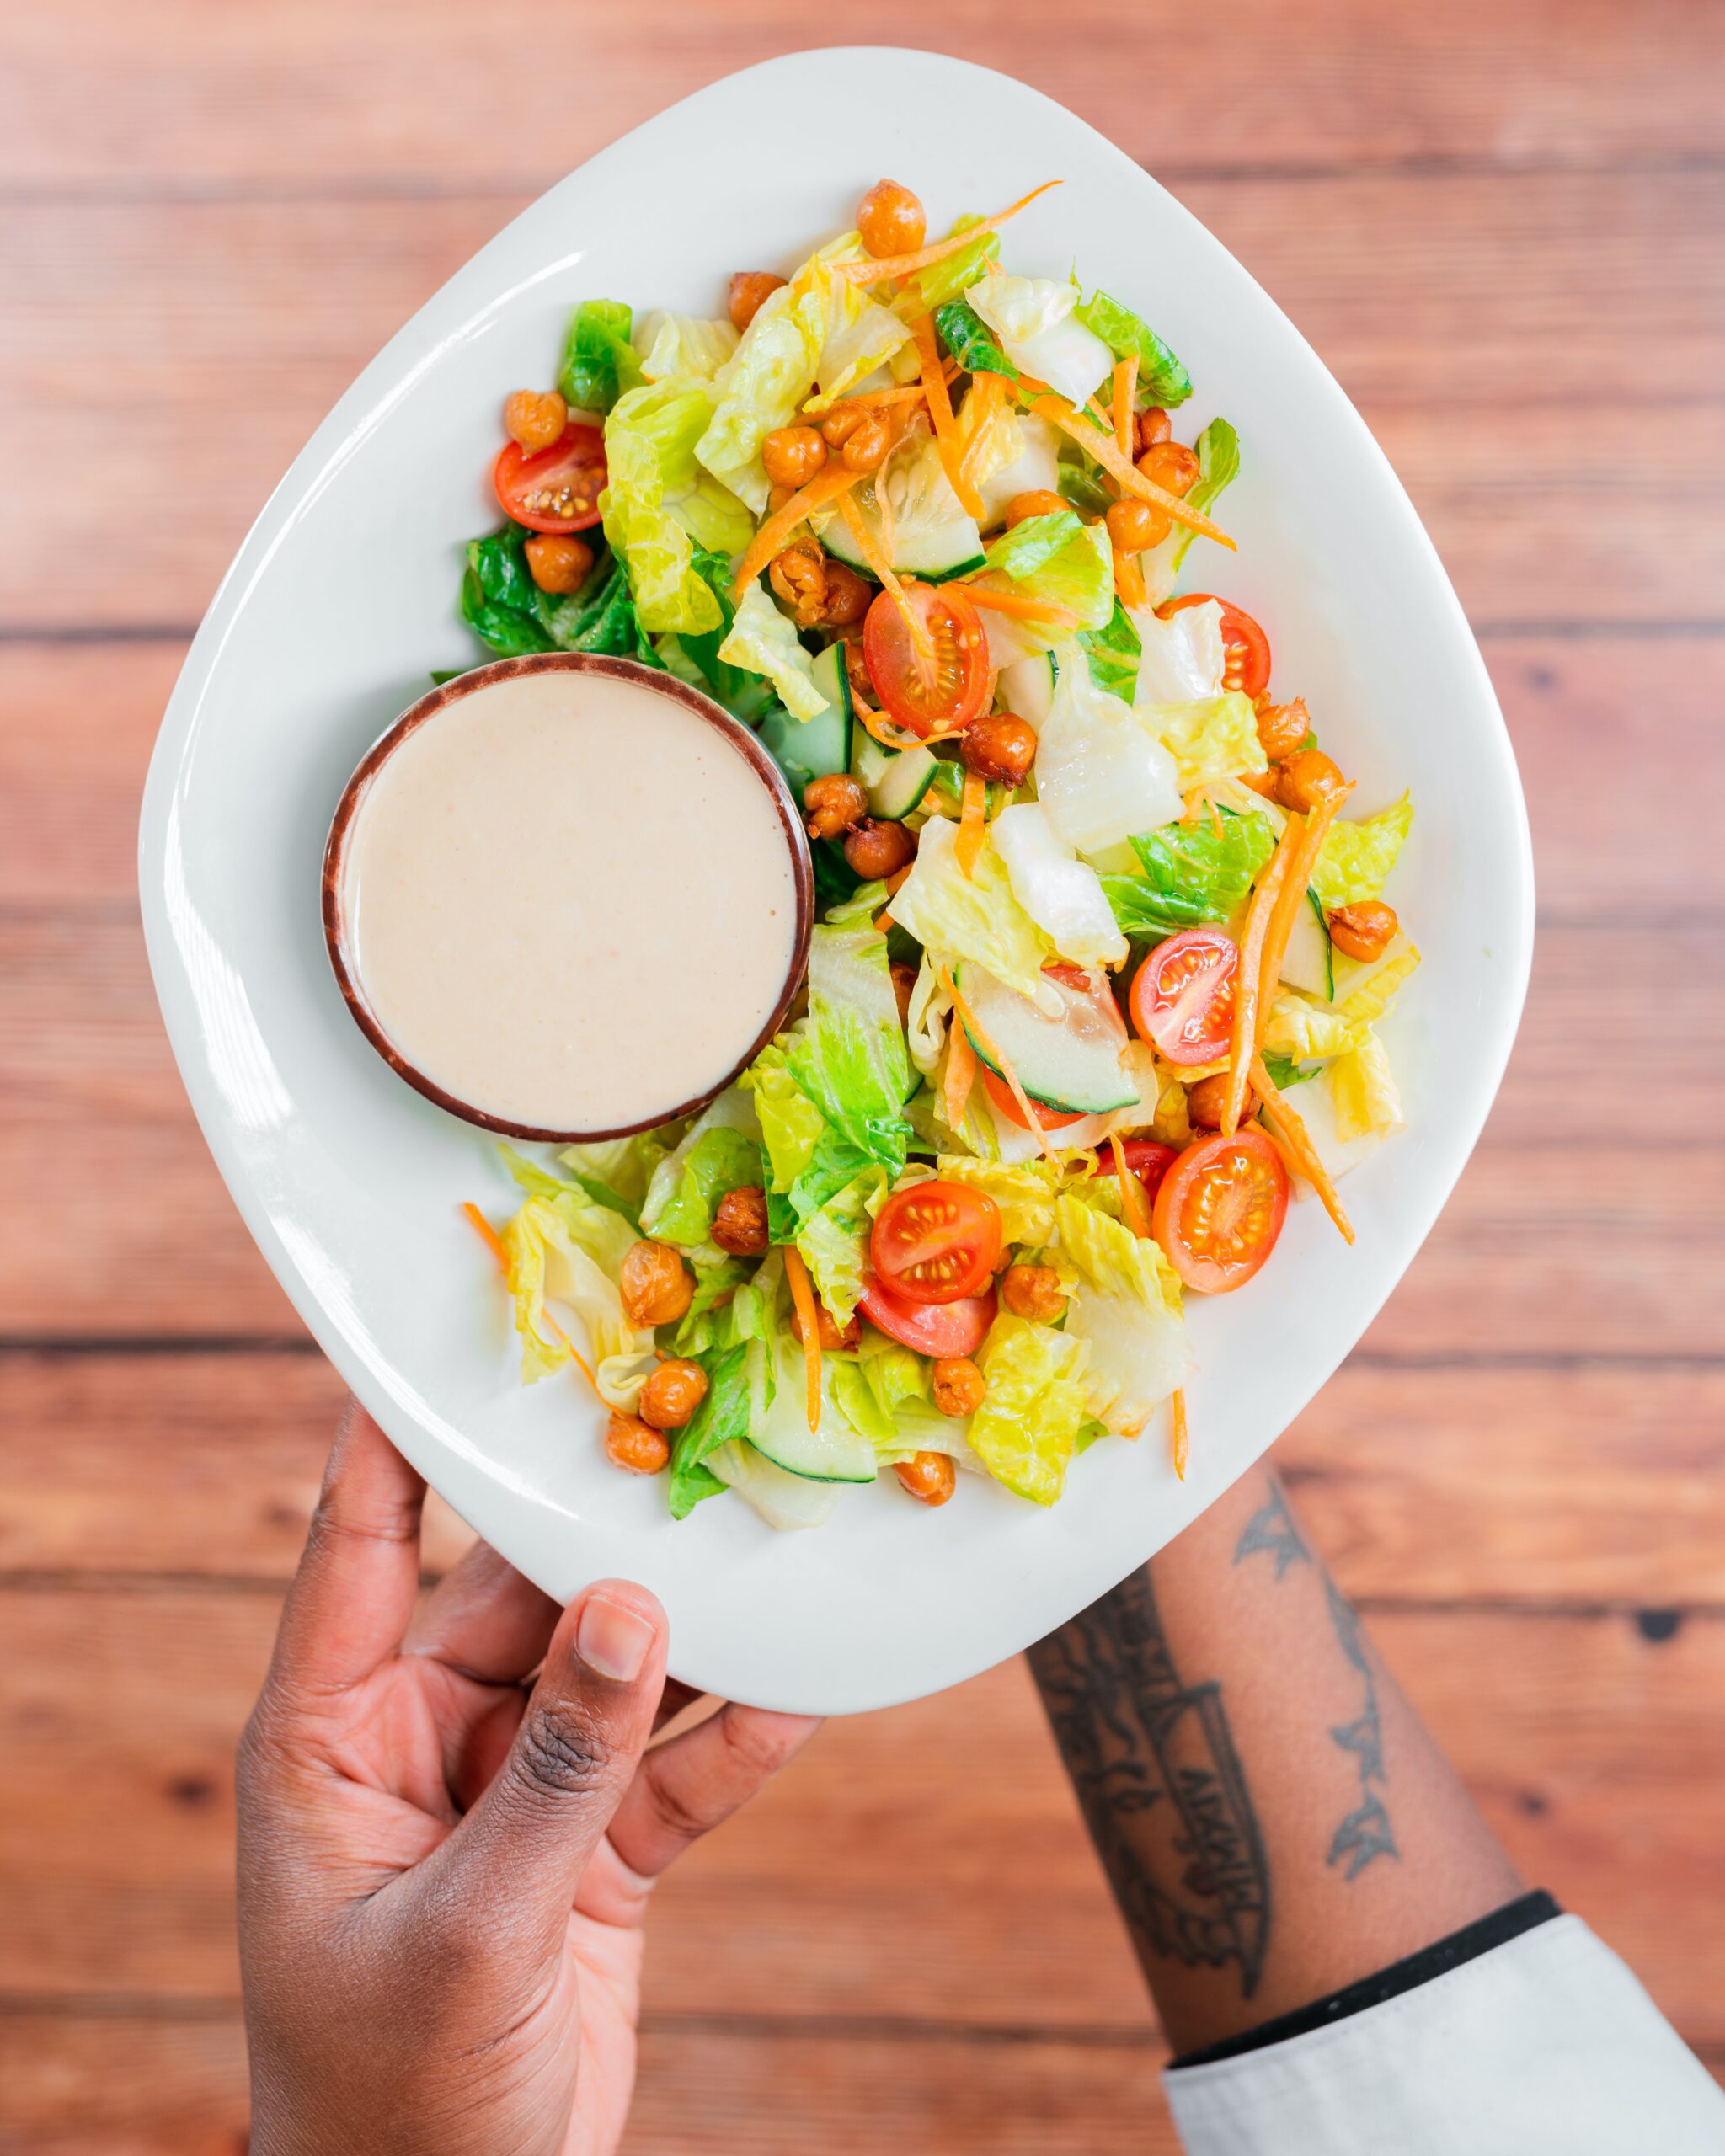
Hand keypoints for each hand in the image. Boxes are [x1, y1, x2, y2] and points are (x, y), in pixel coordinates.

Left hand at [237, 1404, 817, 2155]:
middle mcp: (424, 1740)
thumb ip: (559, 1769)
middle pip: (518, 1595)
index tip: (458, 1337)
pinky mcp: (595, 1850)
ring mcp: (517, 1792)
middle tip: (689, 1428)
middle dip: (601, 1530)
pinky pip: (673, 1763)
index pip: (359, 1548)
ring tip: (774, 1536)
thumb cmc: (393, 2101)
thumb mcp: (468, 1931)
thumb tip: (630, 1604)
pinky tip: (805, 1680)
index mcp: (334, 1738)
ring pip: (612, 1668)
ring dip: (688, 1623)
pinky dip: (736, 1731)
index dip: (395, 1438)